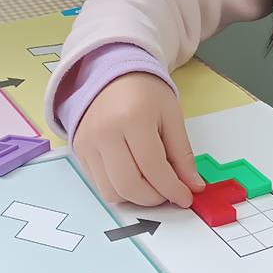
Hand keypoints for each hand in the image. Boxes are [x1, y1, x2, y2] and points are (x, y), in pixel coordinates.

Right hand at [73, 72, 203, 207]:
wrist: (112, 74)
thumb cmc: (146, 93)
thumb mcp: (171, 115)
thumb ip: (182, 153)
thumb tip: (193, 186)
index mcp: (132, 118)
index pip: (153, 167)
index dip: (173, 188)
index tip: (186, 197)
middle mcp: (104, 133)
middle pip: (129, 185)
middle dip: (154, 198)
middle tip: (169, 192)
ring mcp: (87, 143)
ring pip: (111, 192)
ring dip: (136, 198)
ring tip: (152, 184)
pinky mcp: (79, 152)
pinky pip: (99, 185)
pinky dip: (120, 189)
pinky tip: (134, 176)